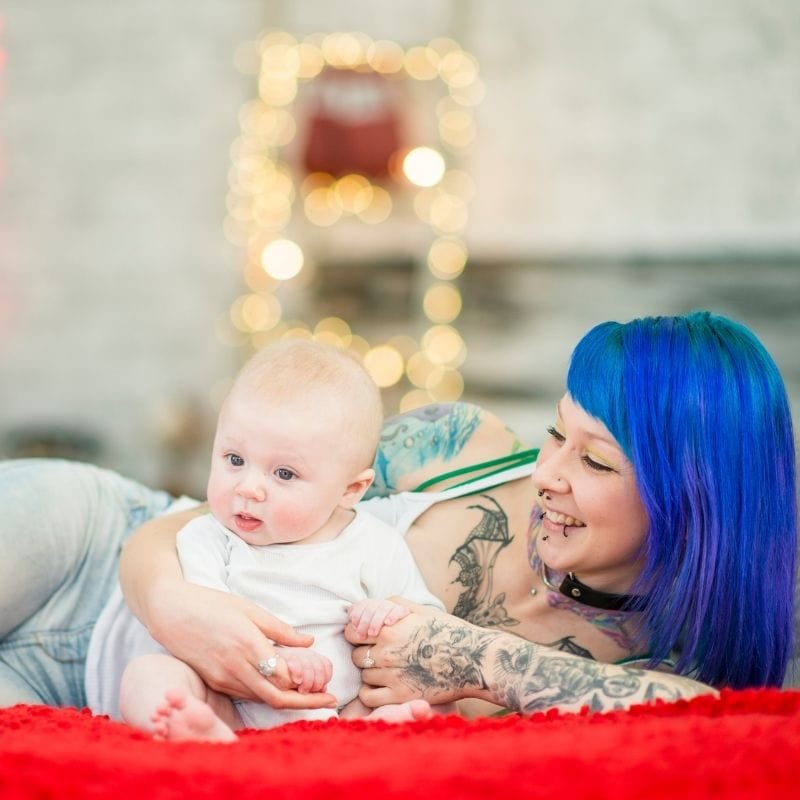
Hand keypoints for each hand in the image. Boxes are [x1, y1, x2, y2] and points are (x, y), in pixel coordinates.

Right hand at [148, 581, 336, 709]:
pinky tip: (281, 686)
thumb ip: (280, 629)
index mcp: (249, 645)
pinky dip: (266, 693)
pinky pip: (246, 693)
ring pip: (261, 698)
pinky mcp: (214, 682)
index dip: (307, 684)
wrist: (171, 612)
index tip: (326, 682)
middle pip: (276, 697)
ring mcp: (223, 678)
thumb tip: (308, 642)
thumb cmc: (213, 605)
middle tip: (329, 701)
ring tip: (311, 693)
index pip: (284, 677)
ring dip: (287, 700)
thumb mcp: (250, 610)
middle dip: (305, 702)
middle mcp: (236, 667)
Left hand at [345, 597, 485, 708]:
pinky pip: (368, 697)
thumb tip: (371, 606)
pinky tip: (383, 687)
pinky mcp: (400, 696)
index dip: (357, 634)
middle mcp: (387, 652)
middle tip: (380, 654)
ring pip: (364, 676)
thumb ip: (392, 604)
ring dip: (371, 673)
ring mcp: (392, 676)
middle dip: (365, 653)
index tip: (367, 637)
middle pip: (356, 655)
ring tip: (389, 669)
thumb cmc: (448, 631)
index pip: (352, 632)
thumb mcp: (420, 610)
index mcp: (389, 629)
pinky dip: (371, 693)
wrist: (473, 659)